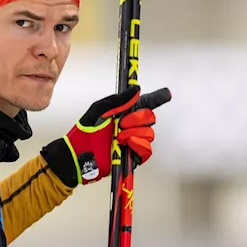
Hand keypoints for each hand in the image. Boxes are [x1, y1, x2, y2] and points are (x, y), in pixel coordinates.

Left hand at [42, 86, 171, 185]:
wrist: (80, 153)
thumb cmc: (85, 131)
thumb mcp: (99, 110)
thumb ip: (118, 101)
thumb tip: (136, 90)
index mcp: (123, 113)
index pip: (145, 104)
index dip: (157, 98)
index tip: (166, 93)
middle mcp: (131, 126)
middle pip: (149, 117)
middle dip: (136, 119)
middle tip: (121, 123)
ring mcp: (134, 141)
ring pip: (149, 133)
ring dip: (134, 133)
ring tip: (119, 137)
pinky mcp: (133, 156)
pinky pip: (146, 149)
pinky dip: (138, 144)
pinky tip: (127, 143)